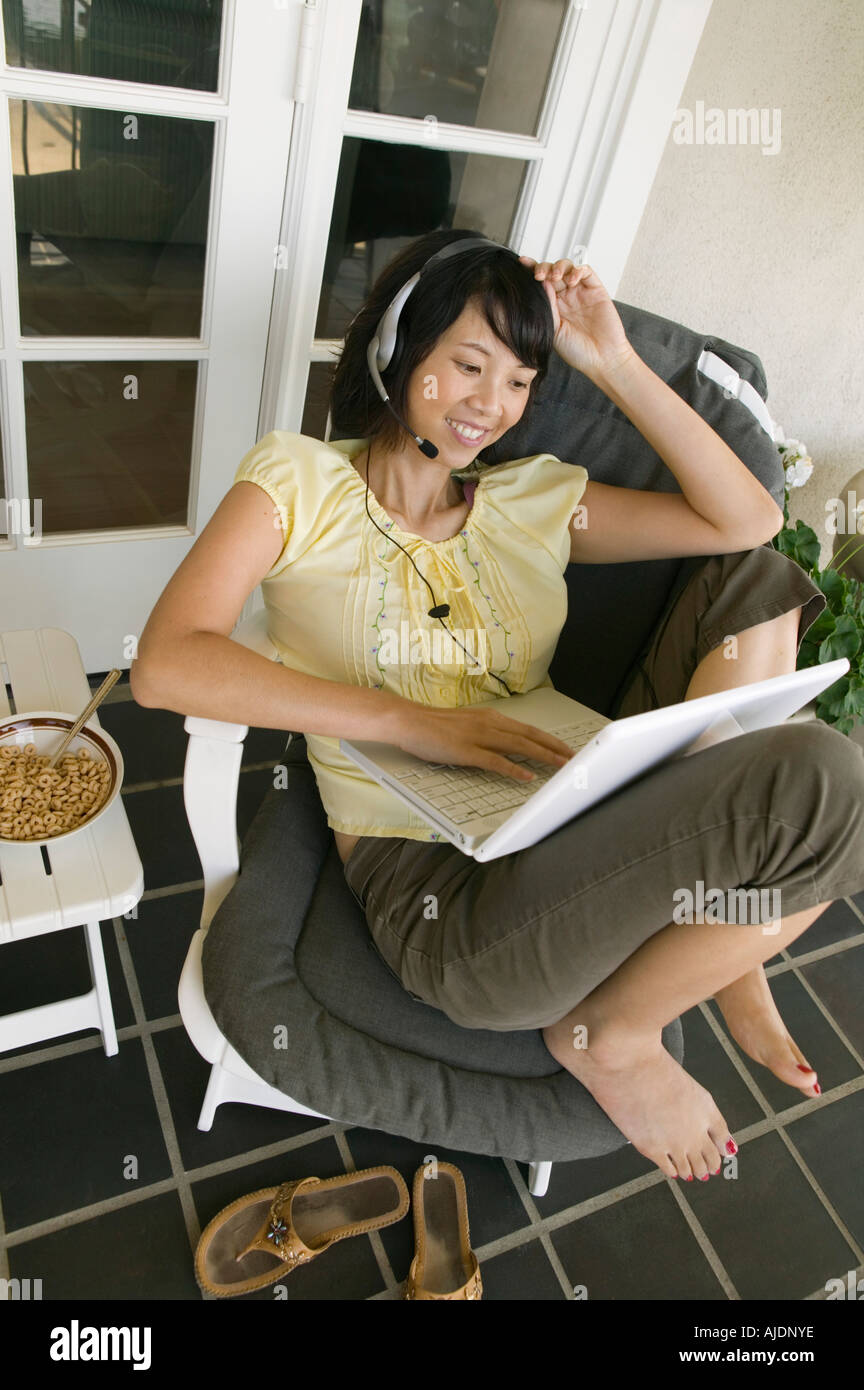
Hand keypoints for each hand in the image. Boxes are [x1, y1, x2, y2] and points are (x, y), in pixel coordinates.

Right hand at [394, 703, 572, 781]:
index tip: (565, 748)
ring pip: (519, 745)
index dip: (549, 739)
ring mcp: (478, 736)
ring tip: (561, 766)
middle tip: (573, 758)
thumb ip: (487, 734)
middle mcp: (489, 723)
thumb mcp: (467, 725)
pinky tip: (527, 776)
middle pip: (530, 735)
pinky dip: (514, 769)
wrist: (409, 721)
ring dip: (543, 756)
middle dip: (554, 747)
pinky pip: (495, 761)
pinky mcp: (466, 750)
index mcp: (490, 717)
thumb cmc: (434, 726)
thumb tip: (505, 746)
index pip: (527, 729)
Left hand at [519, 255, 634, 378]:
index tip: (522, 264)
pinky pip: (586, 272)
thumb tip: (540, 283)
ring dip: (559, 267)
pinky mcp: (596, 290)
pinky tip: (571, 281)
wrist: (601, 359)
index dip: (531, 271)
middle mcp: (566, 298)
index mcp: (553, 307)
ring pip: (568, 268)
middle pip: (552, 272)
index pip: (541, 284)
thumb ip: (547, 306)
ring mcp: (581, 293)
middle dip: (543, 268)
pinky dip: (577, 271)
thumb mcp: (554, 330)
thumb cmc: (577, 351)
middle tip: (538, 275)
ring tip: (555, 276)